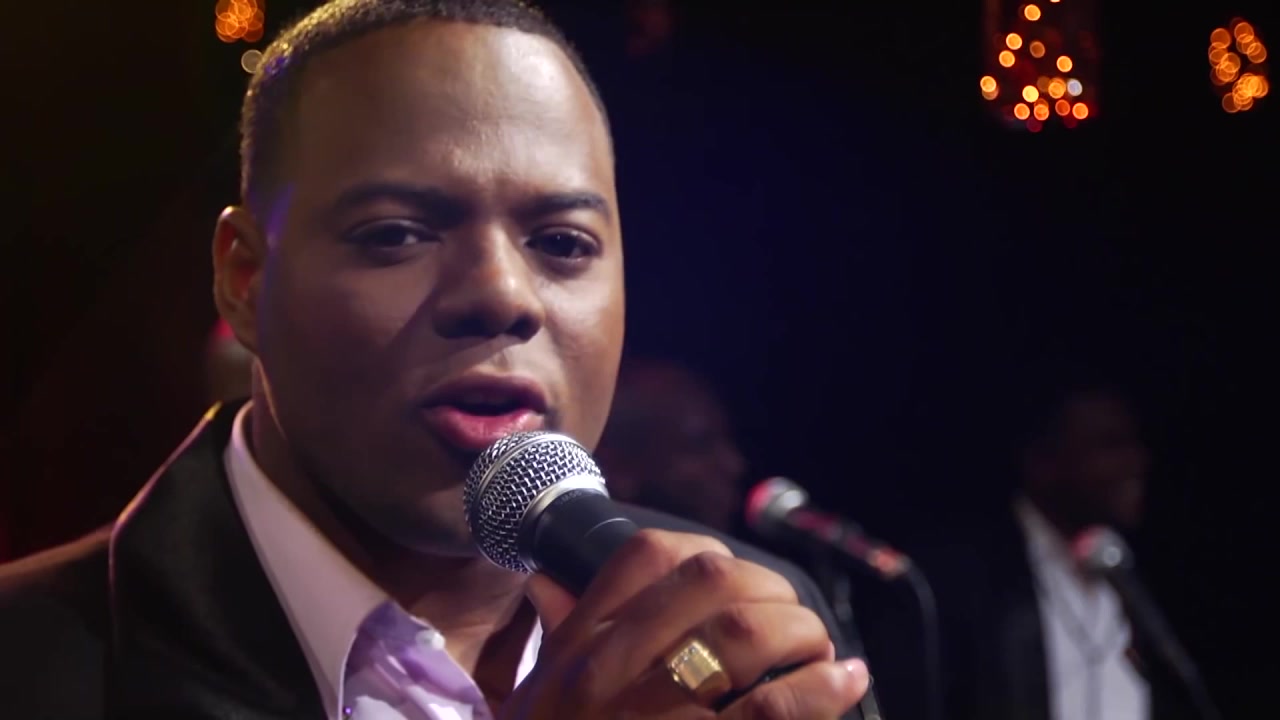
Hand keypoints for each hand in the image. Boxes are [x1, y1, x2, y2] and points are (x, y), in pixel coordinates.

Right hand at [504, 529, 869, 718]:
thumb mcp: (532, 702)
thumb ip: (554, 640)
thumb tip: (550, 585)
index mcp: (577, 647)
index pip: (647, 556)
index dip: (708, 553)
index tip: (738, 583)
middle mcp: (609, 670)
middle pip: (710, 579)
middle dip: (771, 589)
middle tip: (792, 621)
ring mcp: (650, 714)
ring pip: (745, 632)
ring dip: (802, 631)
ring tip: (821, 652)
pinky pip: (767, 709)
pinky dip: (819, 688)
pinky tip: (843, 681)